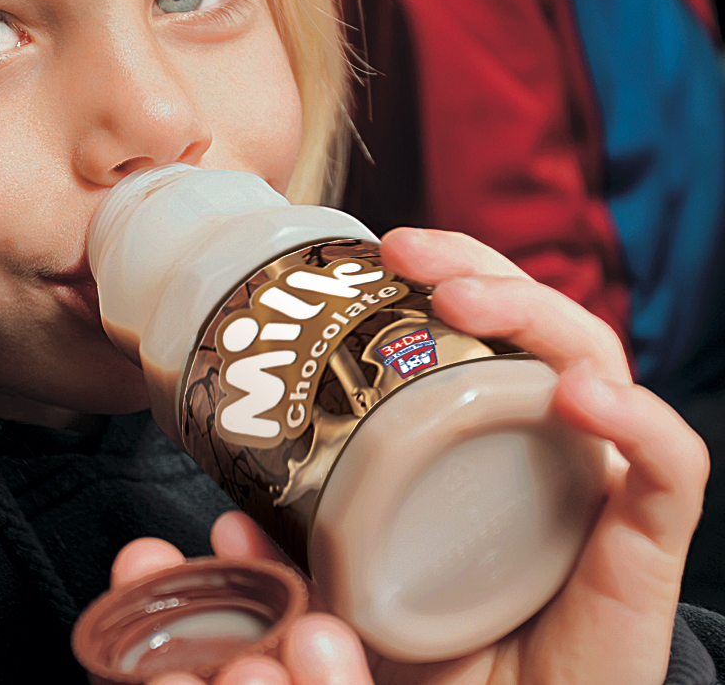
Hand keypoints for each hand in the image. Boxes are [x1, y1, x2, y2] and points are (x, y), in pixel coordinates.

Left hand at [106, 228, 706, 684]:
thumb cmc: (438, 661)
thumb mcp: (347, 604)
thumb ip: (293, 568)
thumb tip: (225, 527)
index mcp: (484, 444)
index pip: (480, 331)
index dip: (442, 273)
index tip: (377, 253)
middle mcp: (546, 451)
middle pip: (533, 327)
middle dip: (477, 267)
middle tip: (406, 250)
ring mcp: (598, 492)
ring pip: (595, 366)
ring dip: (536, 314)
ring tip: (468, 297)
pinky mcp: (644, 553)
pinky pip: (669, 471)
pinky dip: (638, 423)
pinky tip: (582, 396)